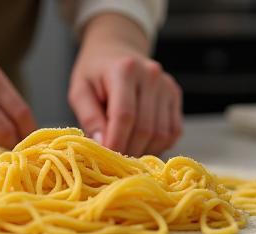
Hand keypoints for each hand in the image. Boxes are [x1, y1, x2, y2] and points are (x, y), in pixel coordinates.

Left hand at [68, 14, 181, 156]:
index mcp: (124, 70)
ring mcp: (167, 86)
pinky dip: (158, 145)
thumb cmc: (94, 73)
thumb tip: (102, 145)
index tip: (105, 160)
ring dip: (143, 151)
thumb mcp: (80, 91)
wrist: (116, 50)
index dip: (116, 142)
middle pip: (145, 128)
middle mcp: (151, 76)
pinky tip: (140, 144)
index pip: (125, 115)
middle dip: (128, 151)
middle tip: (112, 162)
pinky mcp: (175, 96)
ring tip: (125, 152)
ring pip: (161, 134)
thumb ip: (89, 117)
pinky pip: (173, 132)